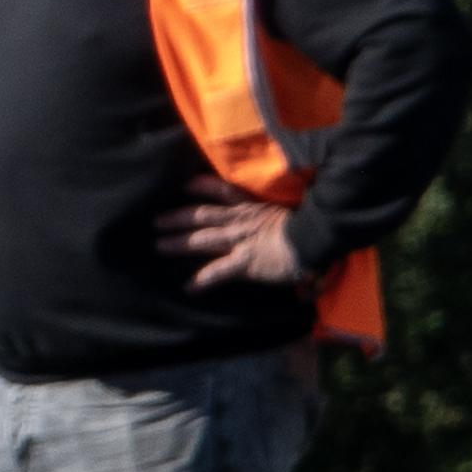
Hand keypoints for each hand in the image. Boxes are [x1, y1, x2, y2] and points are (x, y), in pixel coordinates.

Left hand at [169, 189, 307, 290]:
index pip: (223, 191)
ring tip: (160, 246)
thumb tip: (277, 208)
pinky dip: (202, 280)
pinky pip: (218, 272)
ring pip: (203, 239)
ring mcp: (240, 241)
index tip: (185, 184)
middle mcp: (240, 221)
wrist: (314, 239)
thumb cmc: (306, 224)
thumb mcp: (287, 208)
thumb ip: (273, 209)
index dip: (203, 186)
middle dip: (178, 218)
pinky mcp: (244, 262)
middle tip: (156, 221)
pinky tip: (189, 287)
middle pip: (203, 215)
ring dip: (179, 243)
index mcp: (251, 207)